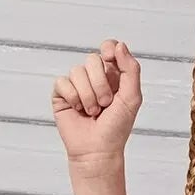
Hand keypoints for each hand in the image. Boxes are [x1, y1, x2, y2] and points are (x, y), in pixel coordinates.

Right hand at [50, 38, 141, 162]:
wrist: (98, 150)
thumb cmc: (116, 127)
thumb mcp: (132, 97)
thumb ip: (131, 69)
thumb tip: (119, 45)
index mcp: (113, 75)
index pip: (108, 47)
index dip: (108, 49)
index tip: (110, 59)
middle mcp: (94, 77)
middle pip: (92, 59)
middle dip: (101, 84)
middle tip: (105, 104)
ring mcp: (77, 84)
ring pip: (77, 71)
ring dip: (88, 95)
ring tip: (93, 112)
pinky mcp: (61, 94)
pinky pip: (62, 82)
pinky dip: (73, 97)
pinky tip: (78, 110)